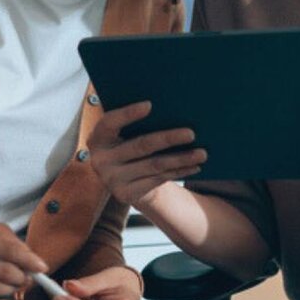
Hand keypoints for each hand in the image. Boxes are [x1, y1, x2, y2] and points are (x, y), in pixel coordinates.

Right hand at [83, 101, 205, 212]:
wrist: (124, 179)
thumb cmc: (128, 145)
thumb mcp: (124, 133)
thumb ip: (135, 123)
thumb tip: (168, 107)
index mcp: (97, 138)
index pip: (109, 122)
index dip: (128, 114)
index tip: (150, 105)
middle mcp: (100, 160)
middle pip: (140, 145)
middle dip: (168, 138)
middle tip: (191, 133)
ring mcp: (112, 180)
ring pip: (154, 165)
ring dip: (181, 158)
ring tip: (202, 153)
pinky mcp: (126, 195)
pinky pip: (158, 180)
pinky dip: (178, 172)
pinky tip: (194, 166)